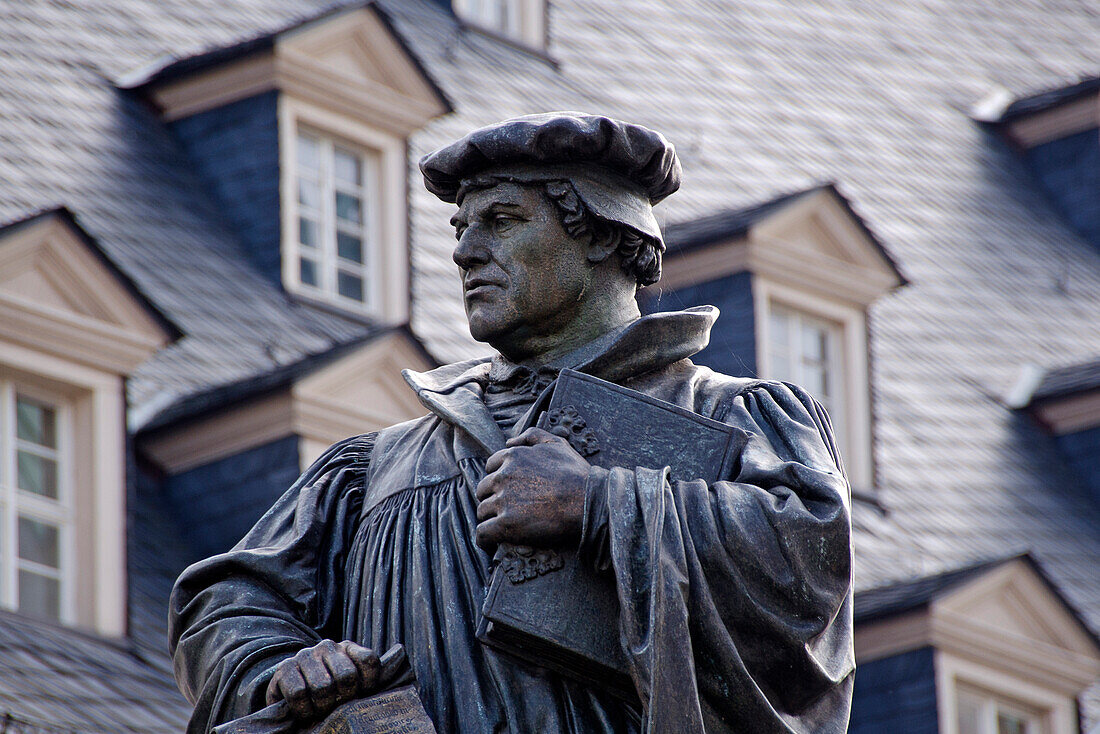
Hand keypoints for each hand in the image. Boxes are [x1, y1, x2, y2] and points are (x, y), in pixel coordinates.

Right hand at [265, 640, 379, 721]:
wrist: (287, 693)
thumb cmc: (325, 692)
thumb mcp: (348, 683)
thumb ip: (367, 677)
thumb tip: (398, 656)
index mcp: (347, 648)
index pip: (369, 660)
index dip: (370, 683)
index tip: (362, 696)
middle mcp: (327, 646)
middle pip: (347, 676)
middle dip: (344, 698)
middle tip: (337, 706)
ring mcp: (305, 655)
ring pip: (322, 686)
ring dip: (322, 707)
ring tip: (320, 711)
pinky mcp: (284, 668)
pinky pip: (298, 694)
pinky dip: (303, 710)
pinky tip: (305, 712)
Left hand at [475, 427, 592, 550]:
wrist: (586, 502)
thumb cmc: (576, 474)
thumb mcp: (557, 444)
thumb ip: (532, 435)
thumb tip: (509, 441)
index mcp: (513, 456)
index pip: (491, 467)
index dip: (499, 479)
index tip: (509, 489)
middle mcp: (502, 477)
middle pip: (483, 489)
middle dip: (493, 497)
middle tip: (507, 508)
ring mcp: (503, 501)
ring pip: (482, 511)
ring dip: (490, 518)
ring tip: (503, 525)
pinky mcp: (505, 525)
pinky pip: (482, 533)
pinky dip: (485, 539)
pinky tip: (492, 542)